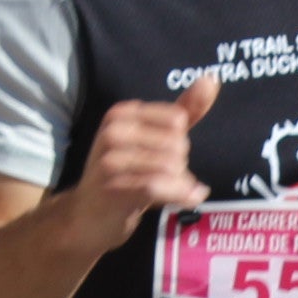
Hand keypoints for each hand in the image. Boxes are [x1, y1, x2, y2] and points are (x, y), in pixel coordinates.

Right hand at [66, 72, 216, 251]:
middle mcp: (113, 132)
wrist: (86, 217)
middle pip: (176, 144)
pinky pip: (160, 187)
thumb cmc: (125, 176)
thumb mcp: (154, 139)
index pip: (176, 120)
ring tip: (166, 191)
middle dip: (180, 166)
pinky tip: (188, 199)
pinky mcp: (114, 188)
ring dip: (180, 184)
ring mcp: (110, 160)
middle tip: (161, 178)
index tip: (162, 156)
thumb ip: (185, 110)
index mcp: (122, 114)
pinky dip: (181, 196)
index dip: (179, 142)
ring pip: (171, 167)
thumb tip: (211, 80)